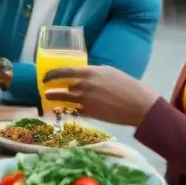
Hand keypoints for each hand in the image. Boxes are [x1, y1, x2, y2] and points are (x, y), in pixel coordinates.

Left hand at [42, 65, 159, 126]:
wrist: (140, 106)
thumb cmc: (129, 86)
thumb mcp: (110, 73)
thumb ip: (94, 74)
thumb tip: (83, 76)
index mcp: (91, 72)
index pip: (65, 71)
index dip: (53, 73)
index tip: (46, 76)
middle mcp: (86, 85)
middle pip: (63, 86)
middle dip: (52, 87)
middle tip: (45, 87)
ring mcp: (87, 100)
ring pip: (65, 98)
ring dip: (55, 98)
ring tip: (48, 98)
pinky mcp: (90, 113)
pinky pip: (74, 110)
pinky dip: (68, 109)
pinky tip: (64, 109)